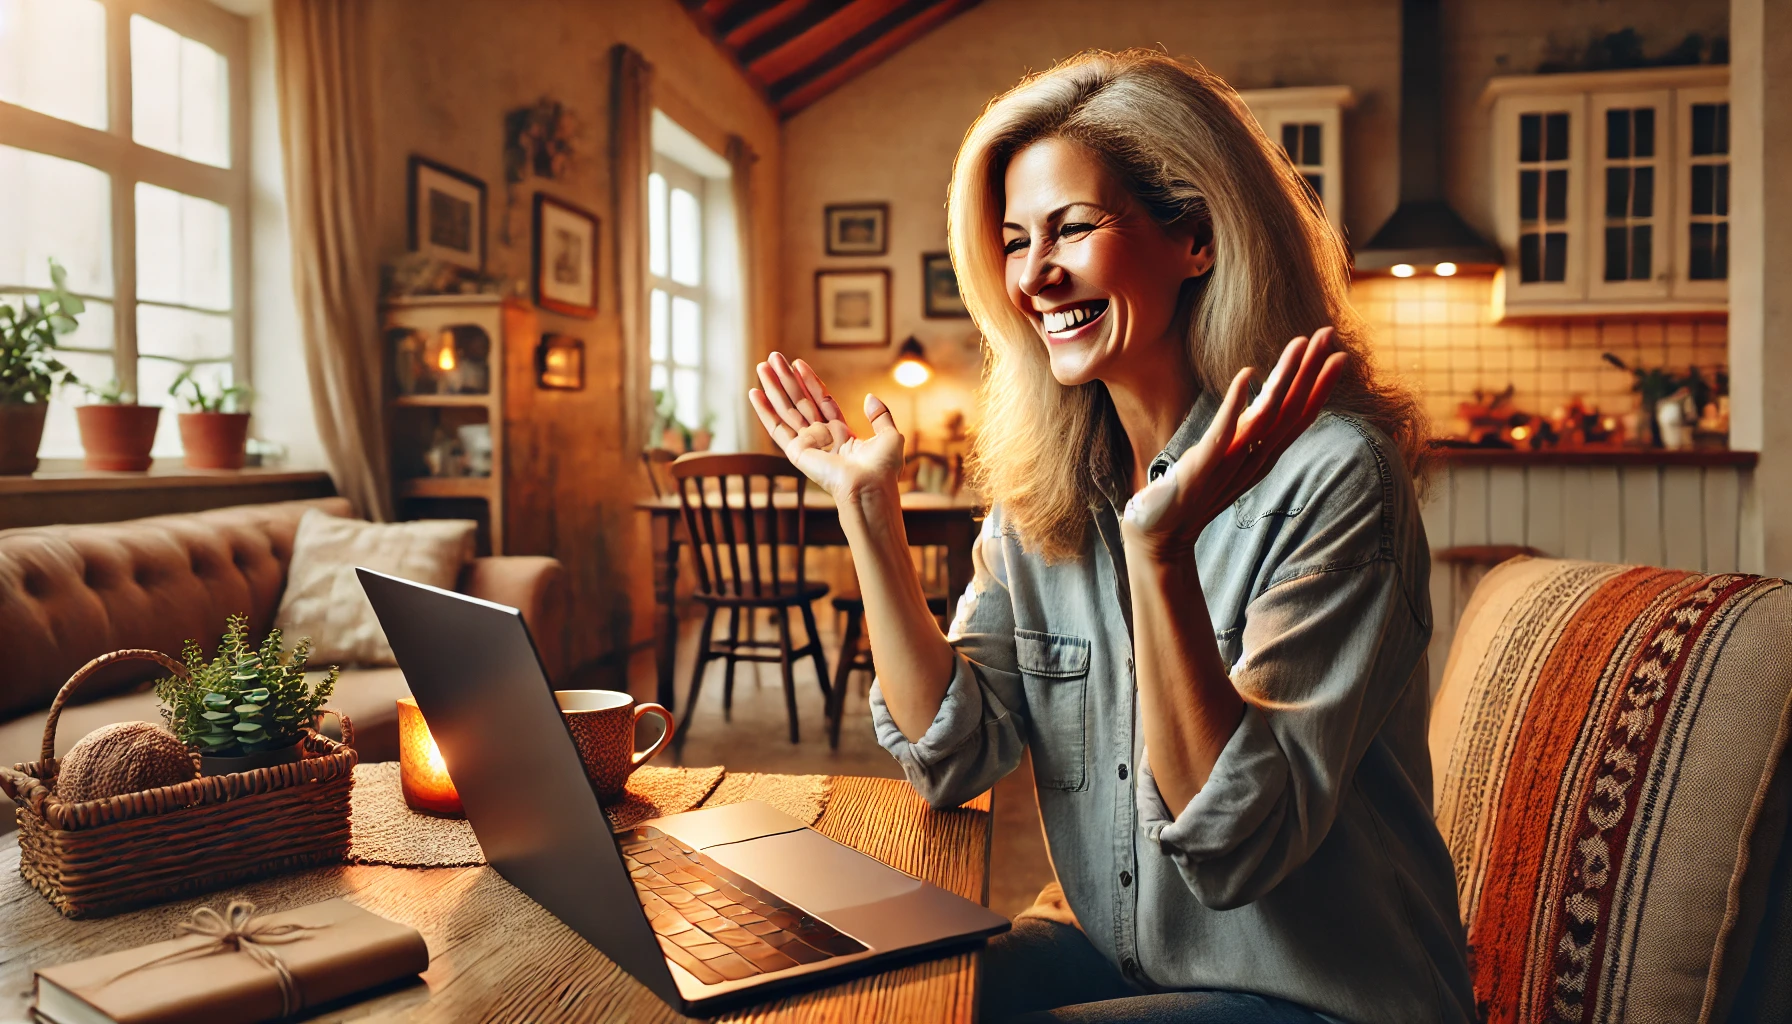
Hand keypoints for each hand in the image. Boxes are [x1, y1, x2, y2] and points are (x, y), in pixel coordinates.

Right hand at [749, 351, 904, 501]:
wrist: (870, 486)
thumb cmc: (882, 469)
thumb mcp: (889, 436)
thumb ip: (880, 416)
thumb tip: (870, 398)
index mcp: (842, 435)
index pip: (822, 402)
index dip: (810, 382)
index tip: (798, 363)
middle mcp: (822, 438)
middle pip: (800, 402)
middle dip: (787, 379)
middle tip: (773, 357)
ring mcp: (807, 444)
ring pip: (787, 409)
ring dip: (773, 387)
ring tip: (762, 366)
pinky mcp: (796, 452)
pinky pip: (777, 428)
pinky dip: (764, 411)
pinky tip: (754, 393)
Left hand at [1121, 327, 1347, 559]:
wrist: (1162, 534)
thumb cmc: (1194, 493)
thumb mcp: (1229, 459)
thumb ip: (1247, 435)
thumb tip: (1262, 407)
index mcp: (1262, 455)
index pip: (1299, 417)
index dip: (1319, 386)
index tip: (1337, 354)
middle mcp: (1254, 458)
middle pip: (1291, 410)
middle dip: (1311, 371)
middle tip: (1328, 334)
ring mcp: (1230, 462)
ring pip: (1266, 415)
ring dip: (1283, 378)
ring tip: (1298, 345)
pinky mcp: (1202, 465)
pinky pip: (1223, 431)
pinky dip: (1235, 404)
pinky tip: (1246, 376)